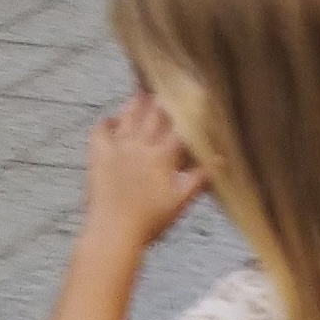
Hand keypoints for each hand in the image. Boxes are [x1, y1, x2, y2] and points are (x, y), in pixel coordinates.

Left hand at [85, 88, 207, 245]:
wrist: (113, 231)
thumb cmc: (150, 221)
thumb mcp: (180, 202)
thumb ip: (199, 179)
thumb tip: (221, 161)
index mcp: (162, 157)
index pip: (179, 128)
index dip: (188, 113)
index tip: (195, 99)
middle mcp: (140, 146)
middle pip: (154, 116)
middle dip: (162, 101)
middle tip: (166, 88)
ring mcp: (117, 149)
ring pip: (129, 117)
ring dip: (136, 104)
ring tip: (141, 92)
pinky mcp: (98, 156)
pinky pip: (100, 131)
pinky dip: (106, 122)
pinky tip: (112, 119)